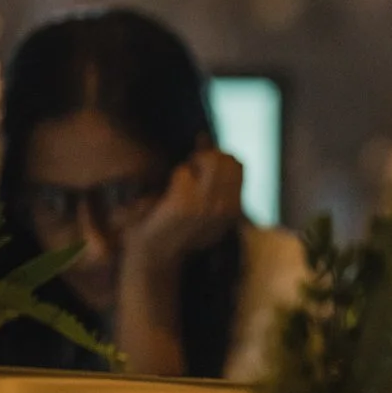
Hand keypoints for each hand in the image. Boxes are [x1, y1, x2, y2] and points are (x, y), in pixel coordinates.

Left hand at [121, 144, 244, 289]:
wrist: (155, 255)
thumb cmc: (172, 226)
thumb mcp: (199, 201)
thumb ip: (207, 172)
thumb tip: (203, 137)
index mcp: (234, 209)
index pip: (237, 164)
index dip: (216, 158)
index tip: (199, 169)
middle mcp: (226, 208)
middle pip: (226, 159)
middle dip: (206, 157)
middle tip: (189, 171)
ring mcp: (207, 207)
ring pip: (209, 162)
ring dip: (191, 164)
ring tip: (181, 179)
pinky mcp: (184, 205)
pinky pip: (184, 172)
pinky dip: (175, 175)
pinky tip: (168, 191)